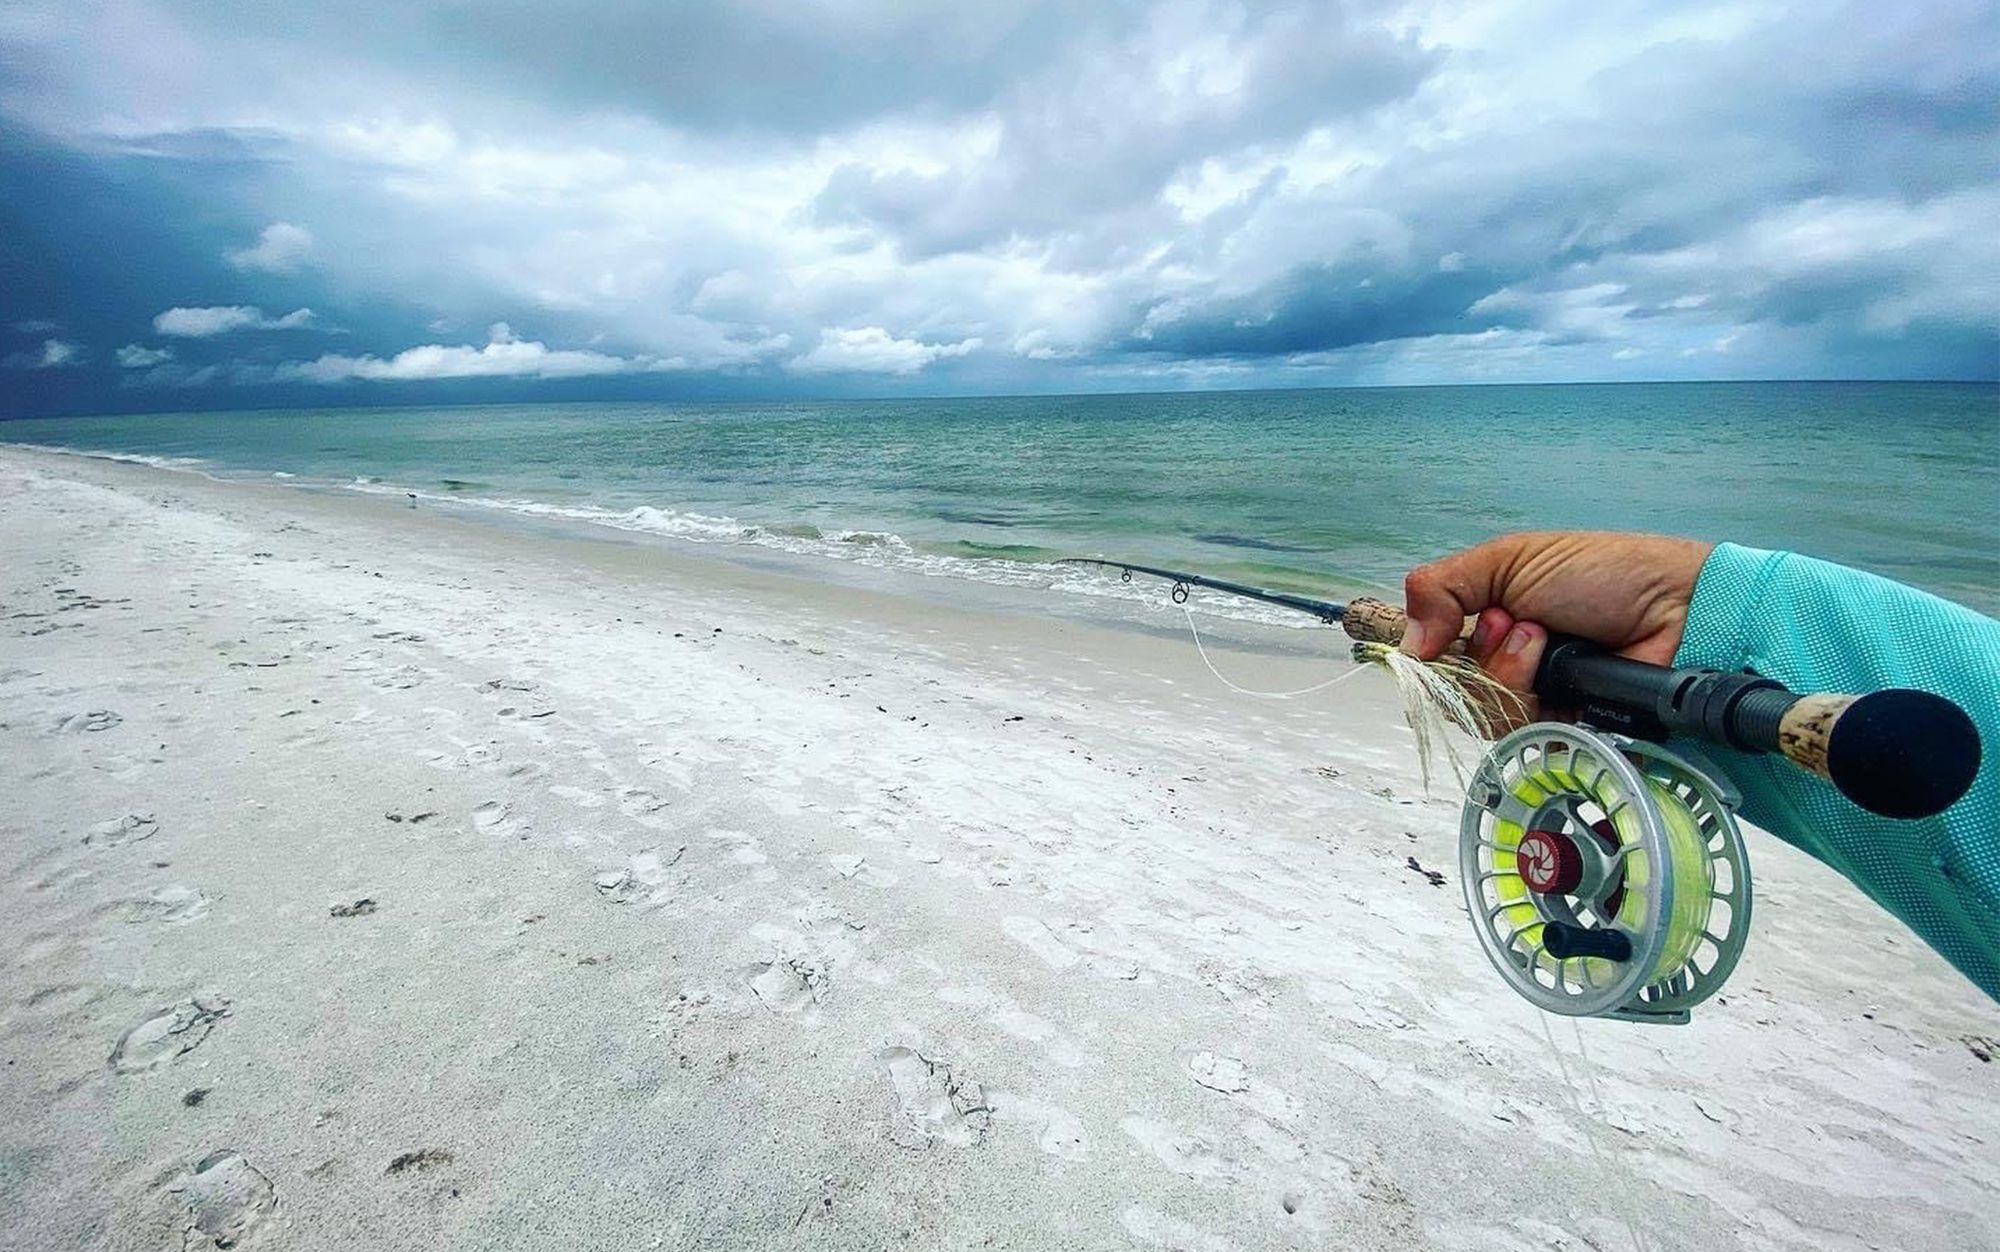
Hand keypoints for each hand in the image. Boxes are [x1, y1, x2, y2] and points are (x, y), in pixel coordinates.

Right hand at [1401, 531, 1713, 721]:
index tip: (1439, 634)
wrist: (1676, 607)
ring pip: (1483, 716)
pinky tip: (1560, 672)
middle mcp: (1506, 669)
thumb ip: (1442, 588)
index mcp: (1490, 626)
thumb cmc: (1600, 574)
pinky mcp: (1563, 734)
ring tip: (1545, 640)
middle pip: (1452, 692)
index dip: (1430, 651)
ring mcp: (1535, 704)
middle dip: (1478, 655)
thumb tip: (1407, 645)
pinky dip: (1533, 701)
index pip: (1432, 658)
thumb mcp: (1508, 559)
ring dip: (1508, 672)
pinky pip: (1521, 737)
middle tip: (1518, 623)